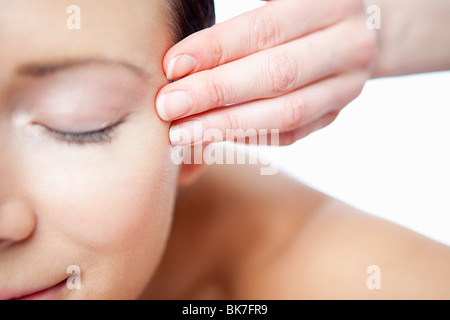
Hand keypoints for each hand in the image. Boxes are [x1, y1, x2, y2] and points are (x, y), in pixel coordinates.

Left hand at [157, 0, 377, 145]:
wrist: (355, 29)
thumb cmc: (299, 9)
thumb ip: (243, 21)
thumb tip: (185, 56)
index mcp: (332, 3)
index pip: (264, 30)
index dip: (215, 50)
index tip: (172, 66)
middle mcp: (347, 46)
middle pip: (275, 76)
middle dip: (215, 93)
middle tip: (168, 107)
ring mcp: (346, 86)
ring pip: (285, 114)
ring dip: (227, 126)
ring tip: (182, 134)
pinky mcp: (334, 113)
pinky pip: (291, 133)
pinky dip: (249, 137)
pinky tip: (213, 137)